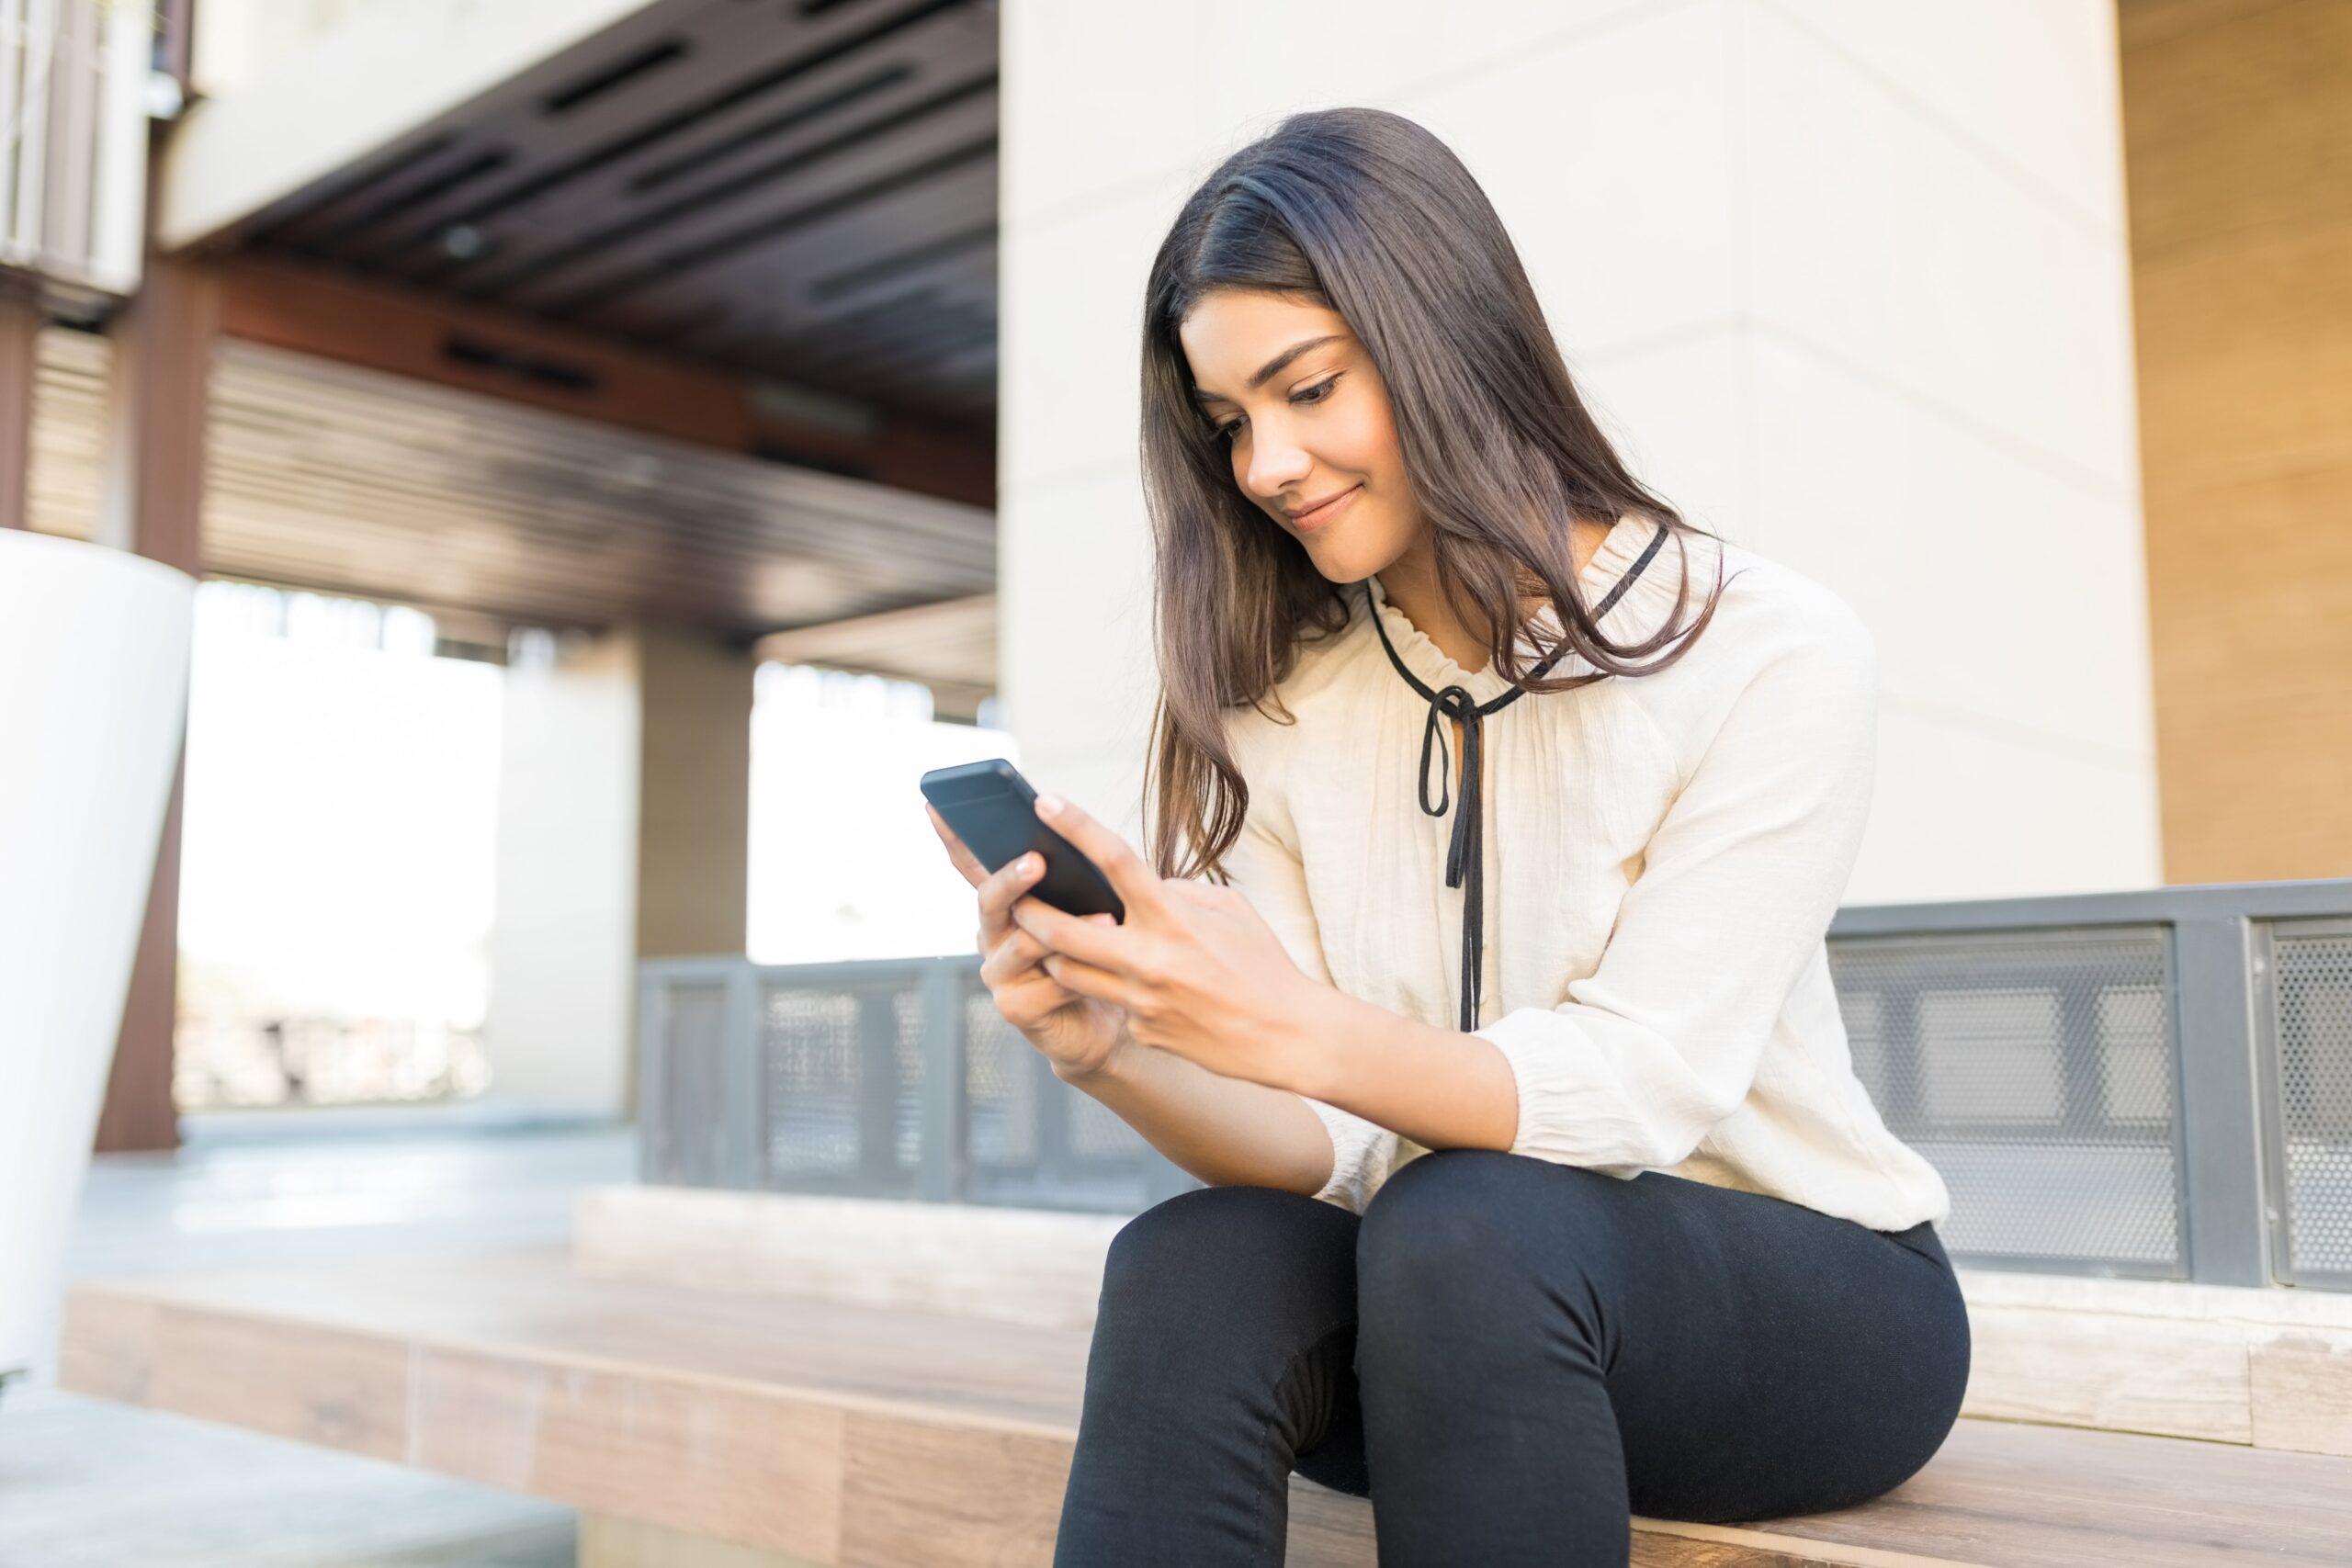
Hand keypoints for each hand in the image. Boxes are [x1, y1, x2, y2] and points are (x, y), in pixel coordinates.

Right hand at [925, 801, 1129, 1079]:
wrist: (1100, 1018)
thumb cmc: (1092, 953)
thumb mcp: (1081, 907)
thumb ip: (1069, 879)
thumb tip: (1076, 836)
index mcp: (1003, 903)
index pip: (970, 863)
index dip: (951, 835)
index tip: (937, 804)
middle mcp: (991, 934)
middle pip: (990, 899)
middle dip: (1010, 879)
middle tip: (1036, 861)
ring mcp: (998, 972)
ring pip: (1021, 943)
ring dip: (1061, 929)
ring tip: (1103, 917)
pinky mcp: (1015, 1007)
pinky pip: (1047, 984)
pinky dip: (1076, 972)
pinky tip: (1102, 960)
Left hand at [1000, 793, 1329, 1092]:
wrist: (1285, 1037)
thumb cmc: (1262, 964)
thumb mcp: (1230, 910)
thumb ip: (1179, 891)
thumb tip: (1143, 885)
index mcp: (1173, 917)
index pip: (1115, 860)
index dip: (1076, 826)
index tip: (1046, 801)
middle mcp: (1150, 957)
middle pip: (1062, 931)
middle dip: (1029, 911)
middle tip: (1015, 896)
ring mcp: (1141, 1000)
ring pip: (1068, 972)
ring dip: (1054, 953)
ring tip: (1052, 938)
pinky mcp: (1141, 1031)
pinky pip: (1108, 1002)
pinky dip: (1110, 988)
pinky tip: (1132, 987)